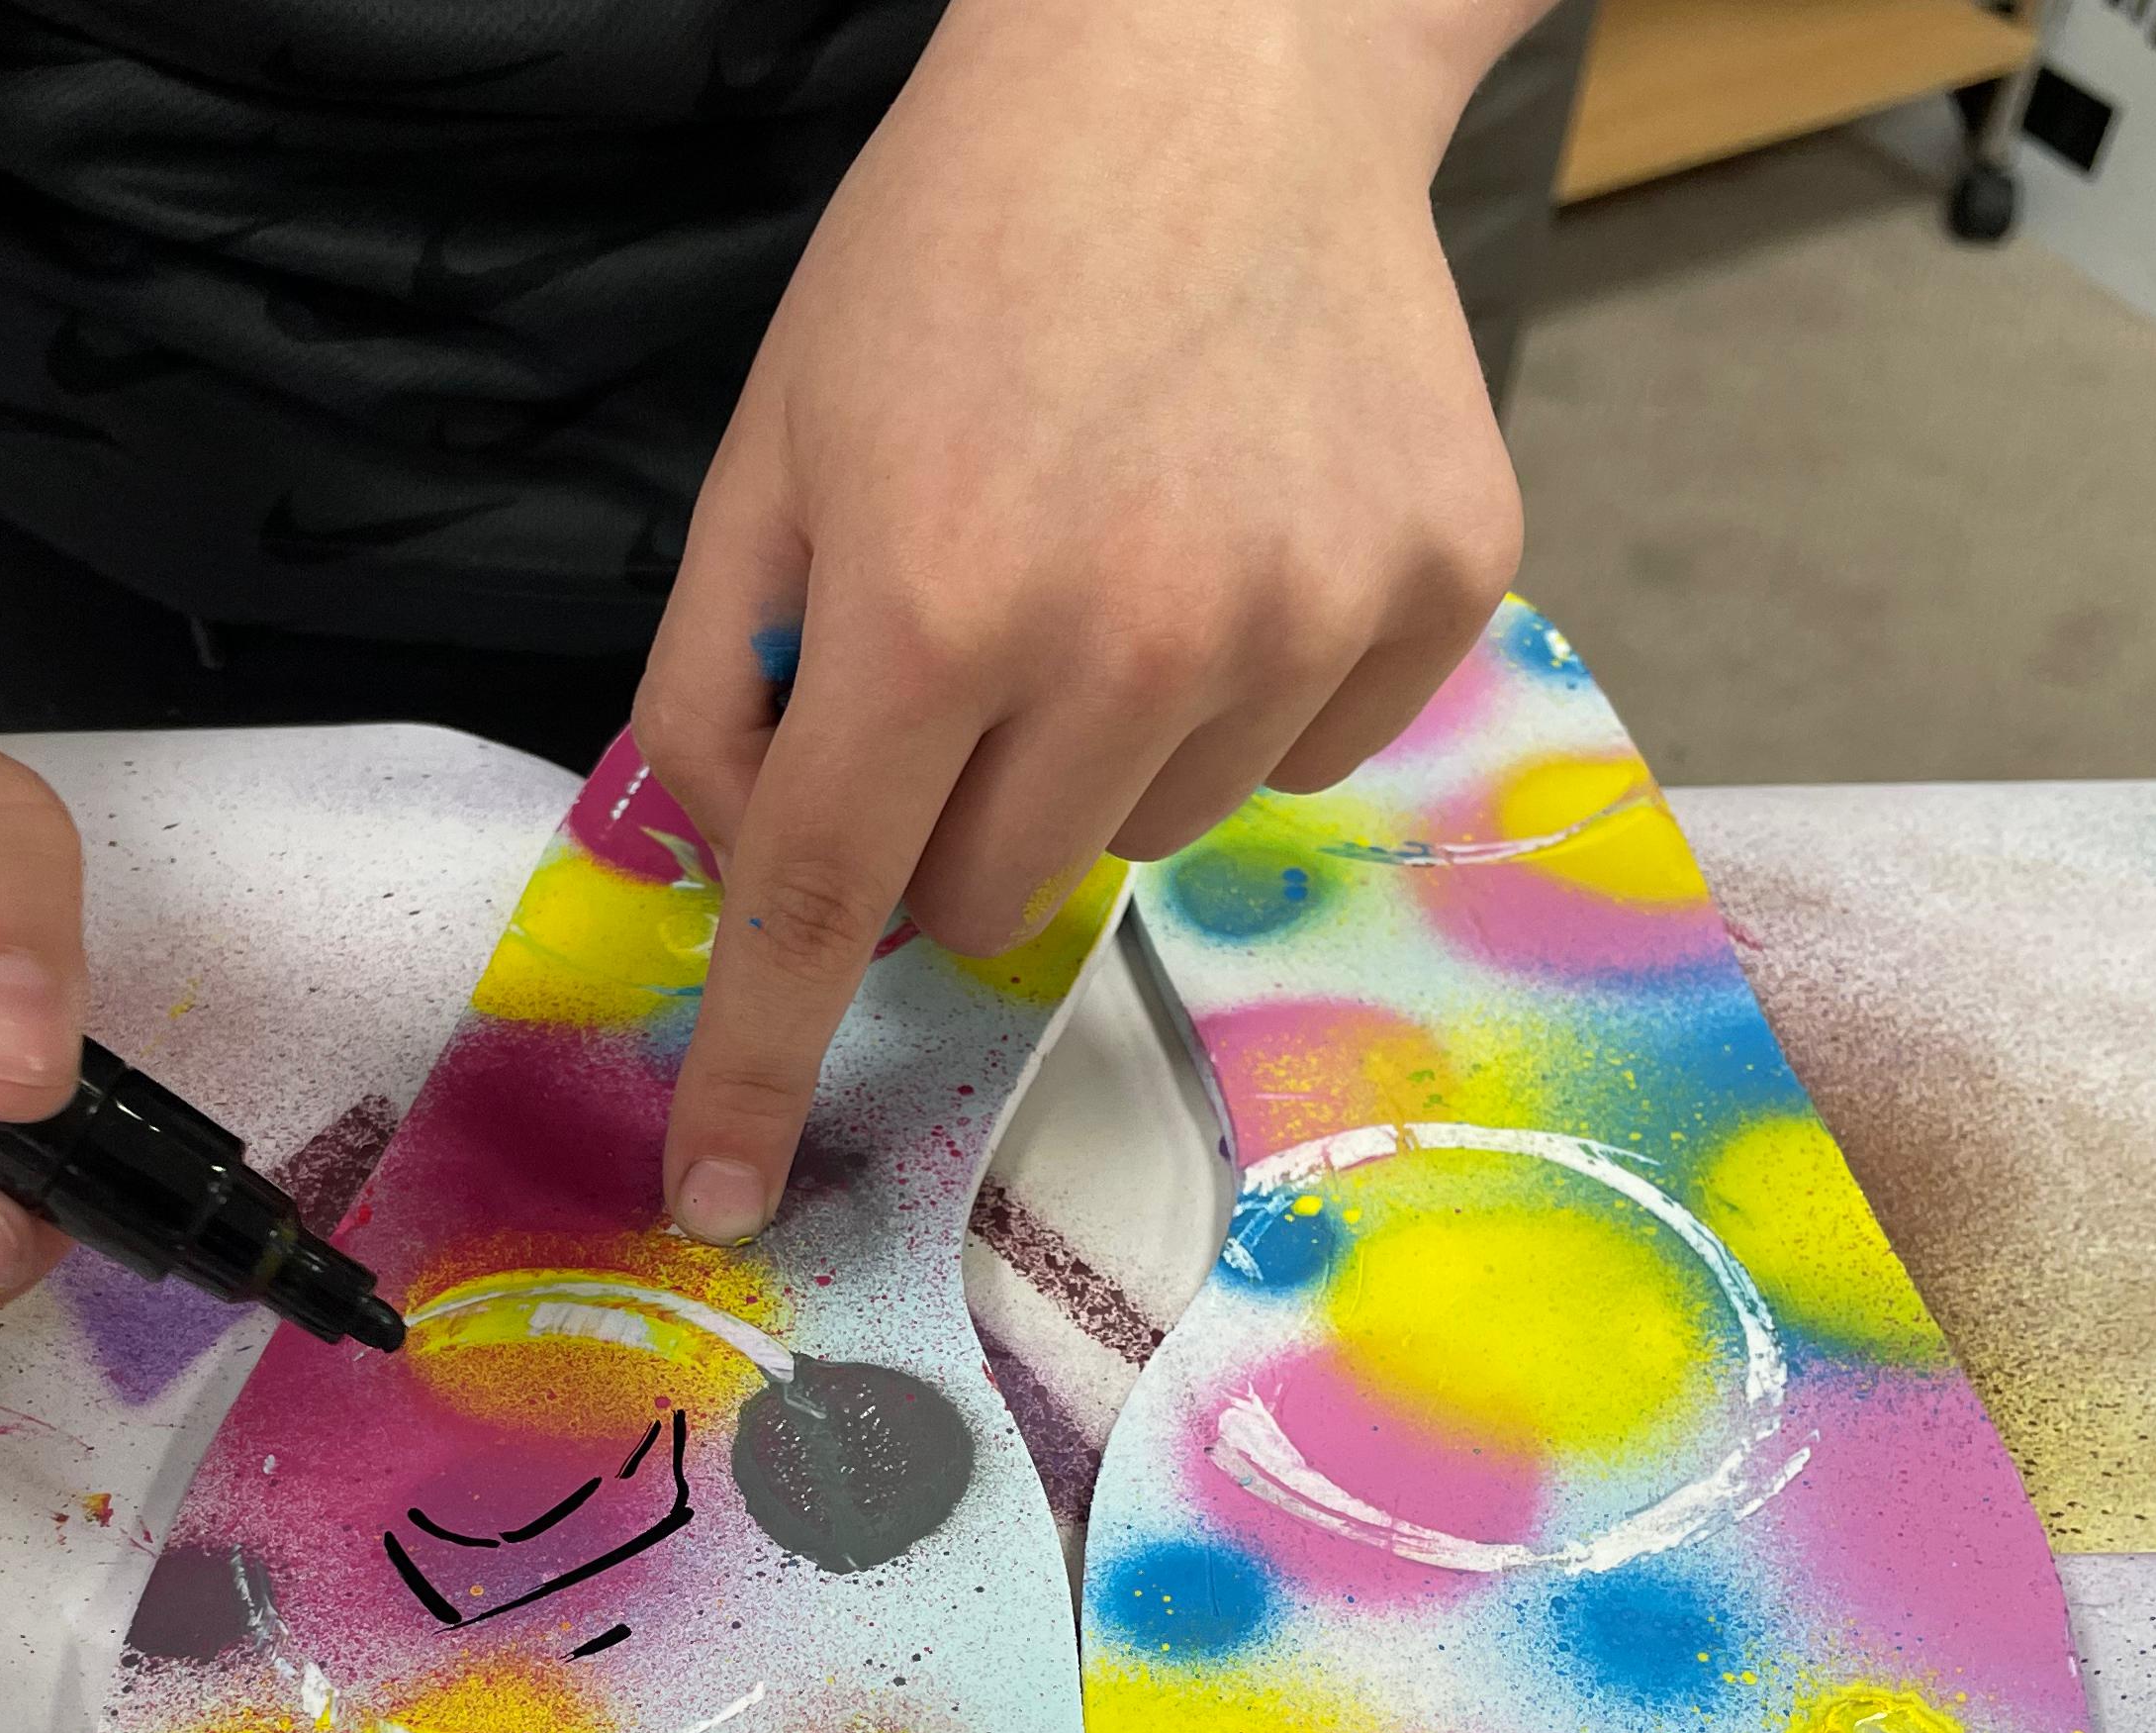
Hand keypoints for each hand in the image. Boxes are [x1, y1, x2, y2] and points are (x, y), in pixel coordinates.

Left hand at [633, 0, 1537, 1237]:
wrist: (1218, 58)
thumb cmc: (962, 246)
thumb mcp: (774, 441)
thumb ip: (723, 677)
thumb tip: (734, 875)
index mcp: (934, 602)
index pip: (816, 904)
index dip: (758, 1063)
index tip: (721, 1194)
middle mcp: (1130, 639)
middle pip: (988, 895)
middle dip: (942, 820)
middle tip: (960, 650)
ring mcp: (1303, 619)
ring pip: (1144, 836)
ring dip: (1097, 751)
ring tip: (1110, 547)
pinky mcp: (1434, 589)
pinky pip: (1295, 757)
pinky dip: (1243, 690)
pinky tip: (1232, 528)